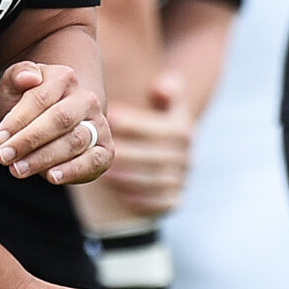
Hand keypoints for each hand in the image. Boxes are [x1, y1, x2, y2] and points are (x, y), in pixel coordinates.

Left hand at [0, 60, 109, 185]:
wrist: (43, 120)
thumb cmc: (22, 103)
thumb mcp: (12, 87)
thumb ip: (16, 76)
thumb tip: (31, 77)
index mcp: (64, 77)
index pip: (41, 97)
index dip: (18, 119)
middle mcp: (86, 99)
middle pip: (59, 119)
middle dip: (29, 140)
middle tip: (3, 157)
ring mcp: (98, 125)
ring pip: (74, 141)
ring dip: (44, 158)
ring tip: (17, 170)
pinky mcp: (104, 150)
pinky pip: (93, 161)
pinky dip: (73, 170)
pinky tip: (51, 177)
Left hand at [100, 69, 191, 216]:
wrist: (163, 160)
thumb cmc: (152, 127)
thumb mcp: (163, 108)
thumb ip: (166, 94)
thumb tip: (163, 87)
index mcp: (183, 130)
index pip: (161, 127)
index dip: (135, 123)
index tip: (109, 117)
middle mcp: (187, 156)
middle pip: (157, 156)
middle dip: (128, 153)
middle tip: (101, 151)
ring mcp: (182, 179)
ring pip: (157, 180)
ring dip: (130, 177)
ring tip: (104, 173)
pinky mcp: (175, 200)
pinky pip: (161, 201)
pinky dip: (143, 199)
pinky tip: (122, 195)